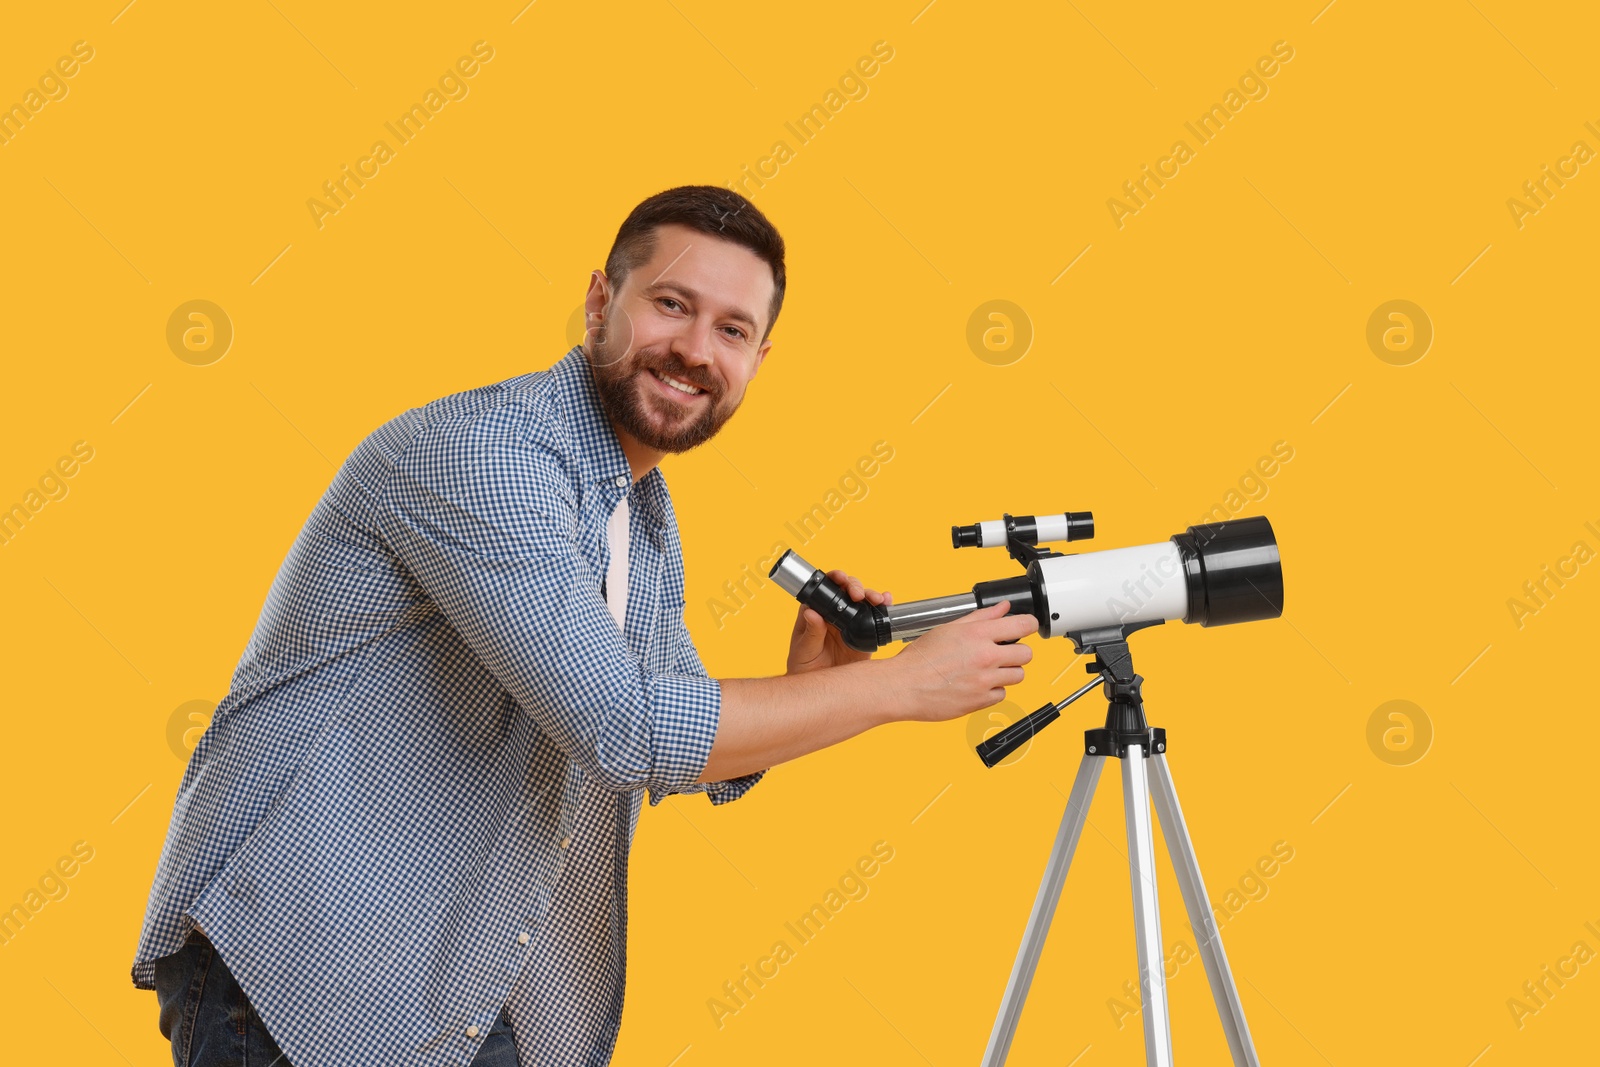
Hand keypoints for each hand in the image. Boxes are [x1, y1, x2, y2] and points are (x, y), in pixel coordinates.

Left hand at [786, 570, 891, 674]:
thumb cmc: (805, 668)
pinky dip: (883, 608)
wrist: (821, 690)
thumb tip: (811, 613)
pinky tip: (887, 603)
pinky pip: (874, 618)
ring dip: (871, 595)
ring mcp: (850, 623)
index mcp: (816, 612)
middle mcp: (834, 614)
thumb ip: (810, 632)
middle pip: (846, 591)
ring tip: (876, 599)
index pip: (824, 589)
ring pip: (862, 602)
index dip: (833, 579)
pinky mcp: (864, 635)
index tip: (840, 579)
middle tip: (857, 594)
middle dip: (855, 586)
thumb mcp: (803, 650)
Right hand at [887, 600, 1036, 722]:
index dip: (1029, 625)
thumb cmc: (921, 659)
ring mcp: (985, 680)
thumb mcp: (949, 628)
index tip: (1027, 627)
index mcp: (977, 634)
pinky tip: (977, 684)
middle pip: (1026, 654)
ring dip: (1007, 672)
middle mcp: (985, 656)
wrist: (904, 686)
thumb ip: (981, 617)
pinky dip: (993, 690)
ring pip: (1018, 675)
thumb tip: (1002, 608)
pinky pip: (1002, 694)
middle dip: (1018, 652)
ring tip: (987, 670)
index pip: (1023, 625)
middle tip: (1004, 653)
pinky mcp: (981, 700)